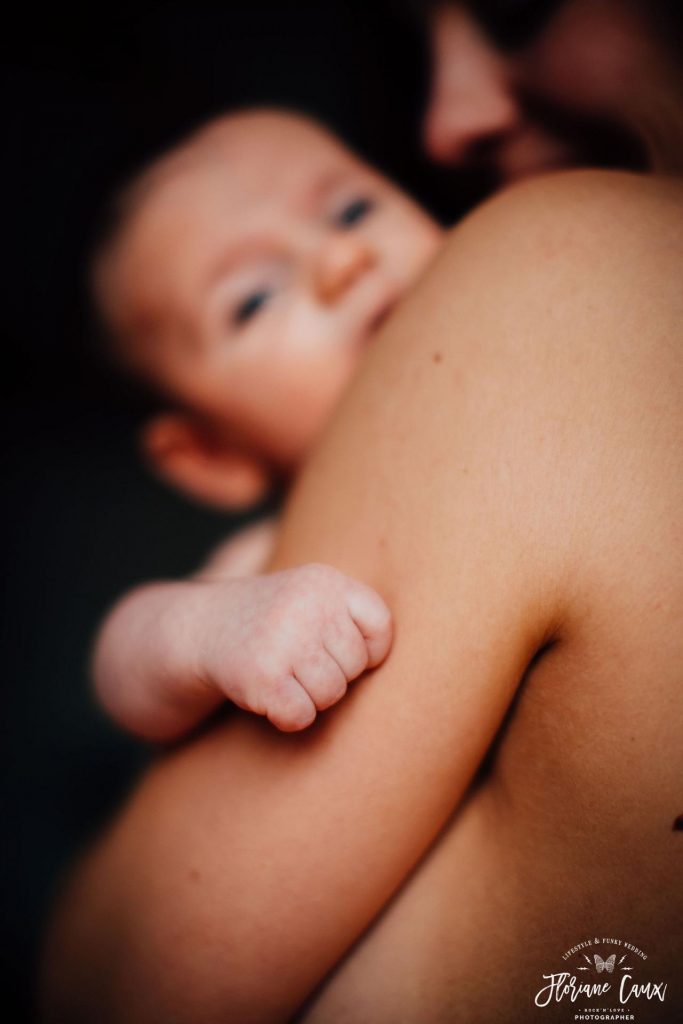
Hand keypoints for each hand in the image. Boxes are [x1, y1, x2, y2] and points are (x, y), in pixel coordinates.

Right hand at [197, 564, 392, 730]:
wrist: (199, 629)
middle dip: (331, 675)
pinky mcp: (261, 675)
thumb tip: (428, 665)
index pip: (380, 627)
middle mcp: (305, 603)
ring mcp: (282, 638)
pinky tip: (267, 693)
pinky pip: (301, 716)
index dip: (365, 650)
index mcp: (325, 580)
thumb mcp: (313, 597)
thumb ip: (356, 616)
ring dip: (309, 696)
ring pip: (331, 695)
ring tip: (282, 673)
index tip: (335, 649)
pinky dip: (286, 716)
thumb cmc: (273, 621)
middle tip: (297, 661)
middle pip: (355, 667)